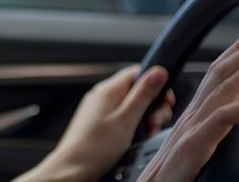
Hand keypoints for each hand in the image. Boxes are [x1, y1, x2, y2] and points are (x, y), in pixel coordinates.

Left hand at [15, 65, 174, 181]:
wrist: (73, 168)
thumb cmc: (95, 148)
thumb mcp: (127, 119)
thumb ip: (143, 94)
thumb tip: (158, 71)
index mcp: (108, 89)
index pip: (137, 72)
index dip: (155, 84)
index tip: (165, 101)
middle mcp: (102, 96)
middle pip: (135, 90)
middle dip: (151, 106)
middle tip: (155, 123)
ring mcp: (99, 109)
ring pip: (129, 106)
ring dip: (142, 119)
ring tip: (144, 134)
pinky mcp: (98, 122)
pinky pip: (120, 117)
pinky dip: (131, 126)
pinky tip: (133, 140)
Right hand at [138, 23, 238, 181]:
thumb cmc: (171, 169)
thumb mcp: (193, 140)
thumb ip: (209, 124)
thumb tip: (226, 114)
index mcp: (196, 110)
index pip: (218, 71)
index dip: (236, 49)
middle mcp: (195, 111)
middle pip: (223, 71)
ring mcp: (196, 124)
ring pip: (227, 87)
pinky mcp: (198, 141)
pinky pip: (227, 118)